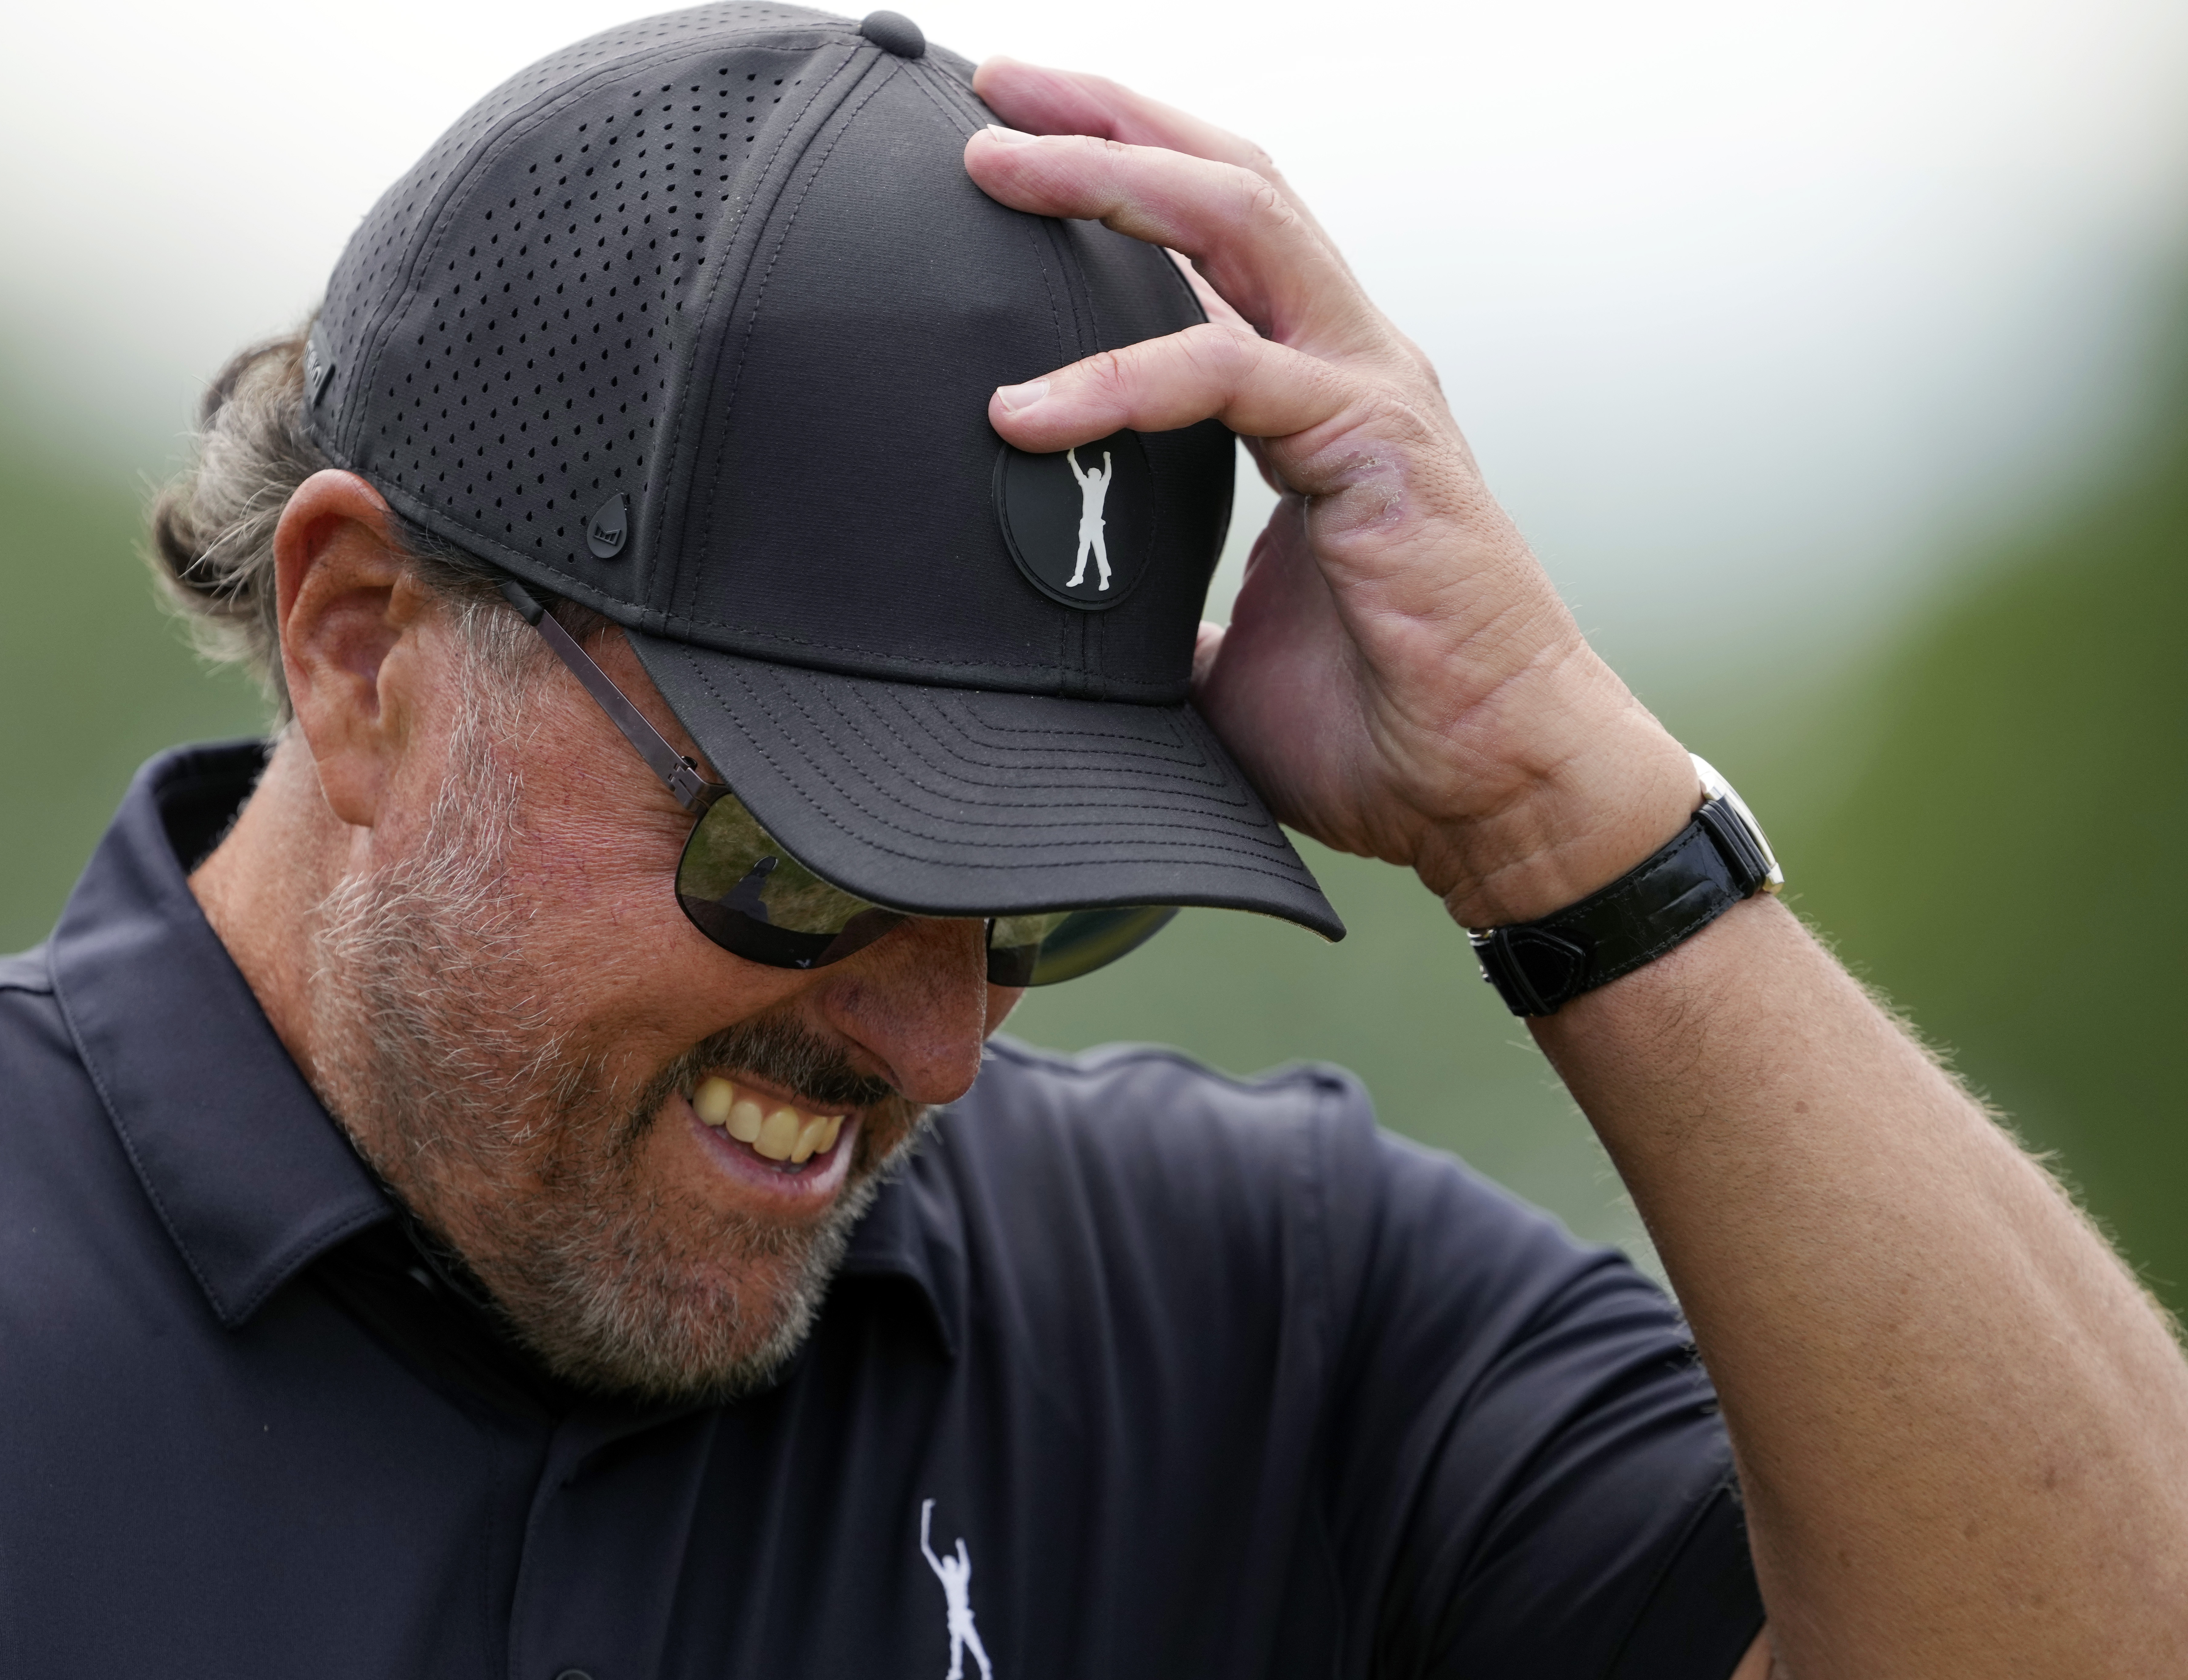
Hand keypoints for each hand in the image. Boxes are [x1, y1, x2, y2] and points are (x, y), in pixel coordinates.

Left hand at [965, 62, 1699, 927]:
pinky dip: (1118, 381)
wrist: (1491, 790)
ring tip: (992, 159)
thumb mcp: (1222, 653)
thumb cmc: (1380, 723)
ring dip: (1107, 178)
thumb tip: (1063, 636)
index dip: (1121, 177)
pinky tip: (1024, 413)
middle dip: (1104, 121)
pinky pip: (1229, 375)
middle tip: (989, 89)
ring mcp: (1371, 389)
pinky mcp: (1375, 444)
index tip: (1015, 149)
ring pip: (1235, 225)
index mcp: (1317, 392)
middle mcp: (1350, 360)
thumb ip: (1152, 610)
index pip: (1214, 239)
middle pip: (1225, 183)